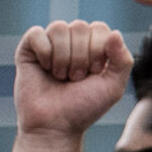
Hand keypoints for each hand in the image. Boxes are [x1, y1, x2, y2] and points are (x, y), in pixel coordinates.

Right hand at [15, 21, 131, 136]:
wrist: (55, 124)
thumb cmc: (84, 106)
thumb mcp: (113, 86)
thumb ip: (123, 60)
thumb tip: (115, 33)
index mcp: (93, 45)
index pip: (100, 28)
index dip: (98, 51)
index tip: (94, 72)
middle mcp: (72, 41)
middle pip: (80, 26)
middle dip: (81, 57)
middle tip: (75, 78)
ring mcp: (49, 43)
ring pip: (59, 27)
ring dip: (63, 58)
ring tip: (61, 76)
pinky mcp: (28, 49)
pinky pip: (37, 33)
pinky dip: (44, 53)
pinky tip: (44, 69)